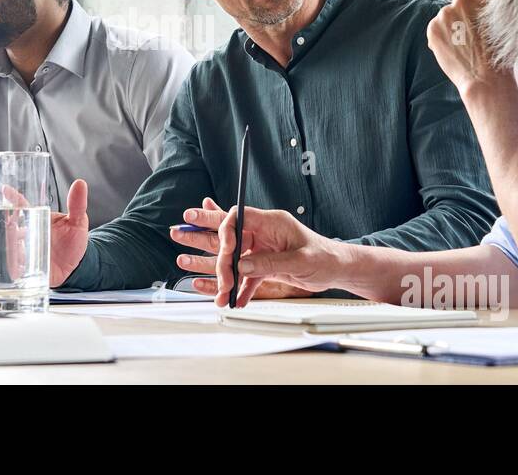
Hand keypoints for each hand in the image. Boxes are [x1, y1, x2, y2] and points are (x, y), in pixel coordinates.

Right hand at [0, 179, 90, 286]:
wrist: (76, 268)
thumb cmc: (74, 242)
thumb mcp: (77, 222)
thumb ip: (77, 204)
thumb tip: (80, 184)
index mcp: (32, 217)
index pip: (17, 204)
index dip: (9, 196)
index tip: (4, 190)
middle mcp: (20, 231)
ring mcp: (16, 248)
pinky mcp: (15, 265)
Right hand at [178, 201, 347, 307]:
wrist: (338, 270)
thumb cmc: (326, 257)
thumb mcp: (299, 261)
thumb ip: (268, 263)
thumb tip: (241, 266)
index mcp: (271, 222)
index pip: (238, 218)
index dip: (223, 229)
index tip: (222, 251)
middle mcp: (263, 233)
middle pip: (228, 233)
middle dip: (203, 234)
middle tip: (180, 230)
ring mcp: (261, 250)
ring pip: (232, 258)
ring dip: (217, 270)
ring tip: (194, 274)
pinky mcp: (263, 266)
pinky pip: (244, 276)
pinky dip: (237, 289)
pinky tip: (229, 299)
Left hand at [426, 0, 510, 93]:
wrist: (485, 78)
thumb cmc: (499, 53)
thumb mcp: (503, 20)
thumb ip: (487, 4)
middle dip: (460, 12)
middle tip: (471, 33)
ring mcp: (446, 12)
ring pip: (445, 16)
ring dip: (451, 27)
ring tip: (465, 45)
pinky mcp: (433, 27)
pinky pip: (435, 29)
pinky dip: (441, 38)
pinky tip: (455, 51)